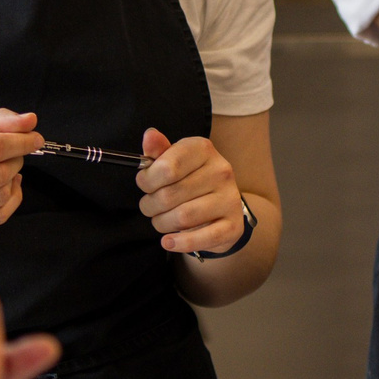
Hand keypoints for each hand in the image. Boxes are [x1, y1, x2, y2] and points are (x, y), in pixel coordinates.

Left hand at [136, 127, 247, 255]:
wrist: (222, 206)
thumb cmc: (191, 180)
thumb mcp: (174, 161)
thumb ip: (159, 151)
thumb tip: (149, 135)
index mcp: (203, 149)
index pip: (166, 167)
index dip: (147, 180)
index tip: (145, 185)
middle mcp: (221, 171)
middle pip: (169, 195)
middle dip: (150, 205)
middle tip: (150, 206)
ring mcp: (229, 199)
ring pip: (182, 217)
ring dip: (161, 224)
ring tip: (160, 221)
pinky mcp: (233, 226)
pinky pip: (201, 239)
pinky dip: (180, 243)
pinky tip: (169, 242)